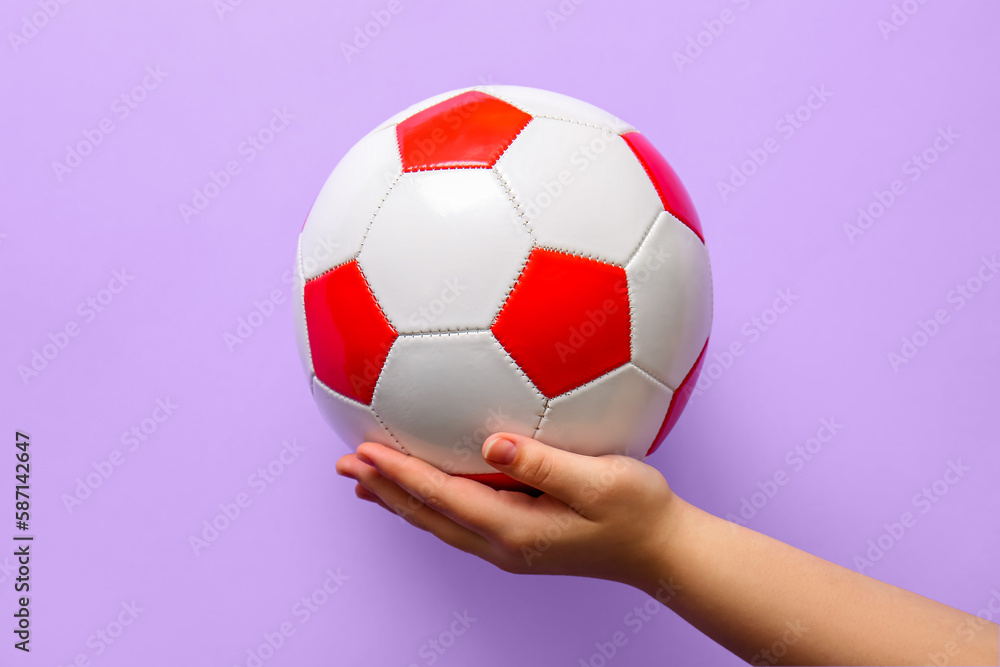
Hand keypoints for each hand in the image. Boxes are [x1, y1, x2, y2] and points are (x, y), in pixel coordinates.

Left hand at [335, 433, 680, 587]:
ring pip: (439, 520)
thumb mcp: (601, 481)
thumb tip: (493, 444)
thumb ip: (546, 463)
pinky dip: (429, 500)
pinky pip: (459, 518)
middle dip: (384, 489)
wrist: (663, 550)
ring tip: (367, 481)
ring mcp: (509, 546)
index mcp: (515, 529)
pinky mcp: (520, 539)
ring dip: (400, 498)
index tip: (363, 451)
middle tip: (345, 465)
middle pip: (427, 513)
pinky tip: (426, 487)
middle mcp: (503, 543)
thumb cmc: (639, 510)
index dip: (400, 473)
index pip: (441, 497)